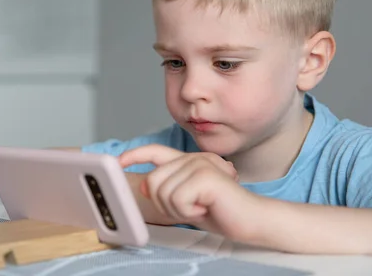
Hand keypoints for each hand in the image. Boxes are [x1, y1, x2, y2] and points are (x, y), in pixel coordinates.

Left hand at [119, 144, 254, 239]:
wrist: (251, 219)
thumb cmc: (222, 211)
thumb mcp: (187, 201)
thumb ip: (167, 190)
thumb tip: (144, 185)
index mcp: (188, 162)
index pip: (156, 152)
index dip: (136, 155)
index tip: (120, 161)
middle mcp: (193, 158)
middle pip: (152, 181)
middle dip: (165, 204)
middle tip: (189, 208)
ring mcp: (199, 164)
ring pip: (162, 192)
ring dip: (178, 210)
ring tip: (200, 207)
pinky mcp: (205, 176)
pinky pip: (177, 199)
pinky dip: (188, 212)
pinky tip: (205, 208)